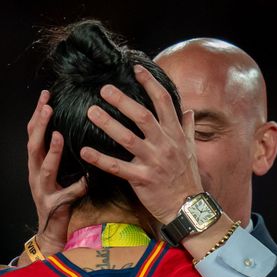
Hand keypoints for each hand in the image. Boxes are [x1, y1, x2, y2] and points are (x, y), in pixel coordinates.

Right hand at [26, 90, 87, 256]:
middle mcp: (35, 173)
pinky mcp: (54, 205)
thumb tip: (70, 128)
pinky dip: (76, 188)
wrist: (50, 231)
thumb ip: (59, 153)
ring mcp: (43, 190)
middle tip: (47, 106)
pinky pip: (66, 195)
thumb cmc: (57, 197)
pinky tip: (85, 182)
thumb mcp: (57, 172)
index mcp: (36, 163)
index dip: (37, 114)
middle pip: (33, 145)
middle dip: (39, 125)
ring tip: (57, 135)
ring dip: (51, 151)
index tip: (46, 94)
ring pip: (44, 168)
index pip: (33, 133)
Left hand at [80, 64, 202, 223]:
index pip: (164, 102)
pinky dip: (101, 159)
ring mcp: (153, 161)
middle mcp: (165, 144)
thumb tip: (189, 109)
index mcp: (175, 134)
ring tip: (91, 112)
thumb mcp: (191, 150)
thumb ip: (187, 128)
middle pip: (142, 116)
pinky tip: (85, 151)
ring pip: (128, 138)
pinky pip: (118, 167)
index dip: (150, 83)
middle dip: (122, 100)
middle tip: (104, 89)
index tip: (136, 69)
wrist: (188, 207)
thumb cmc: (187, 178)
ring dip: (108, 123)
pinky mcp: (142, 179)